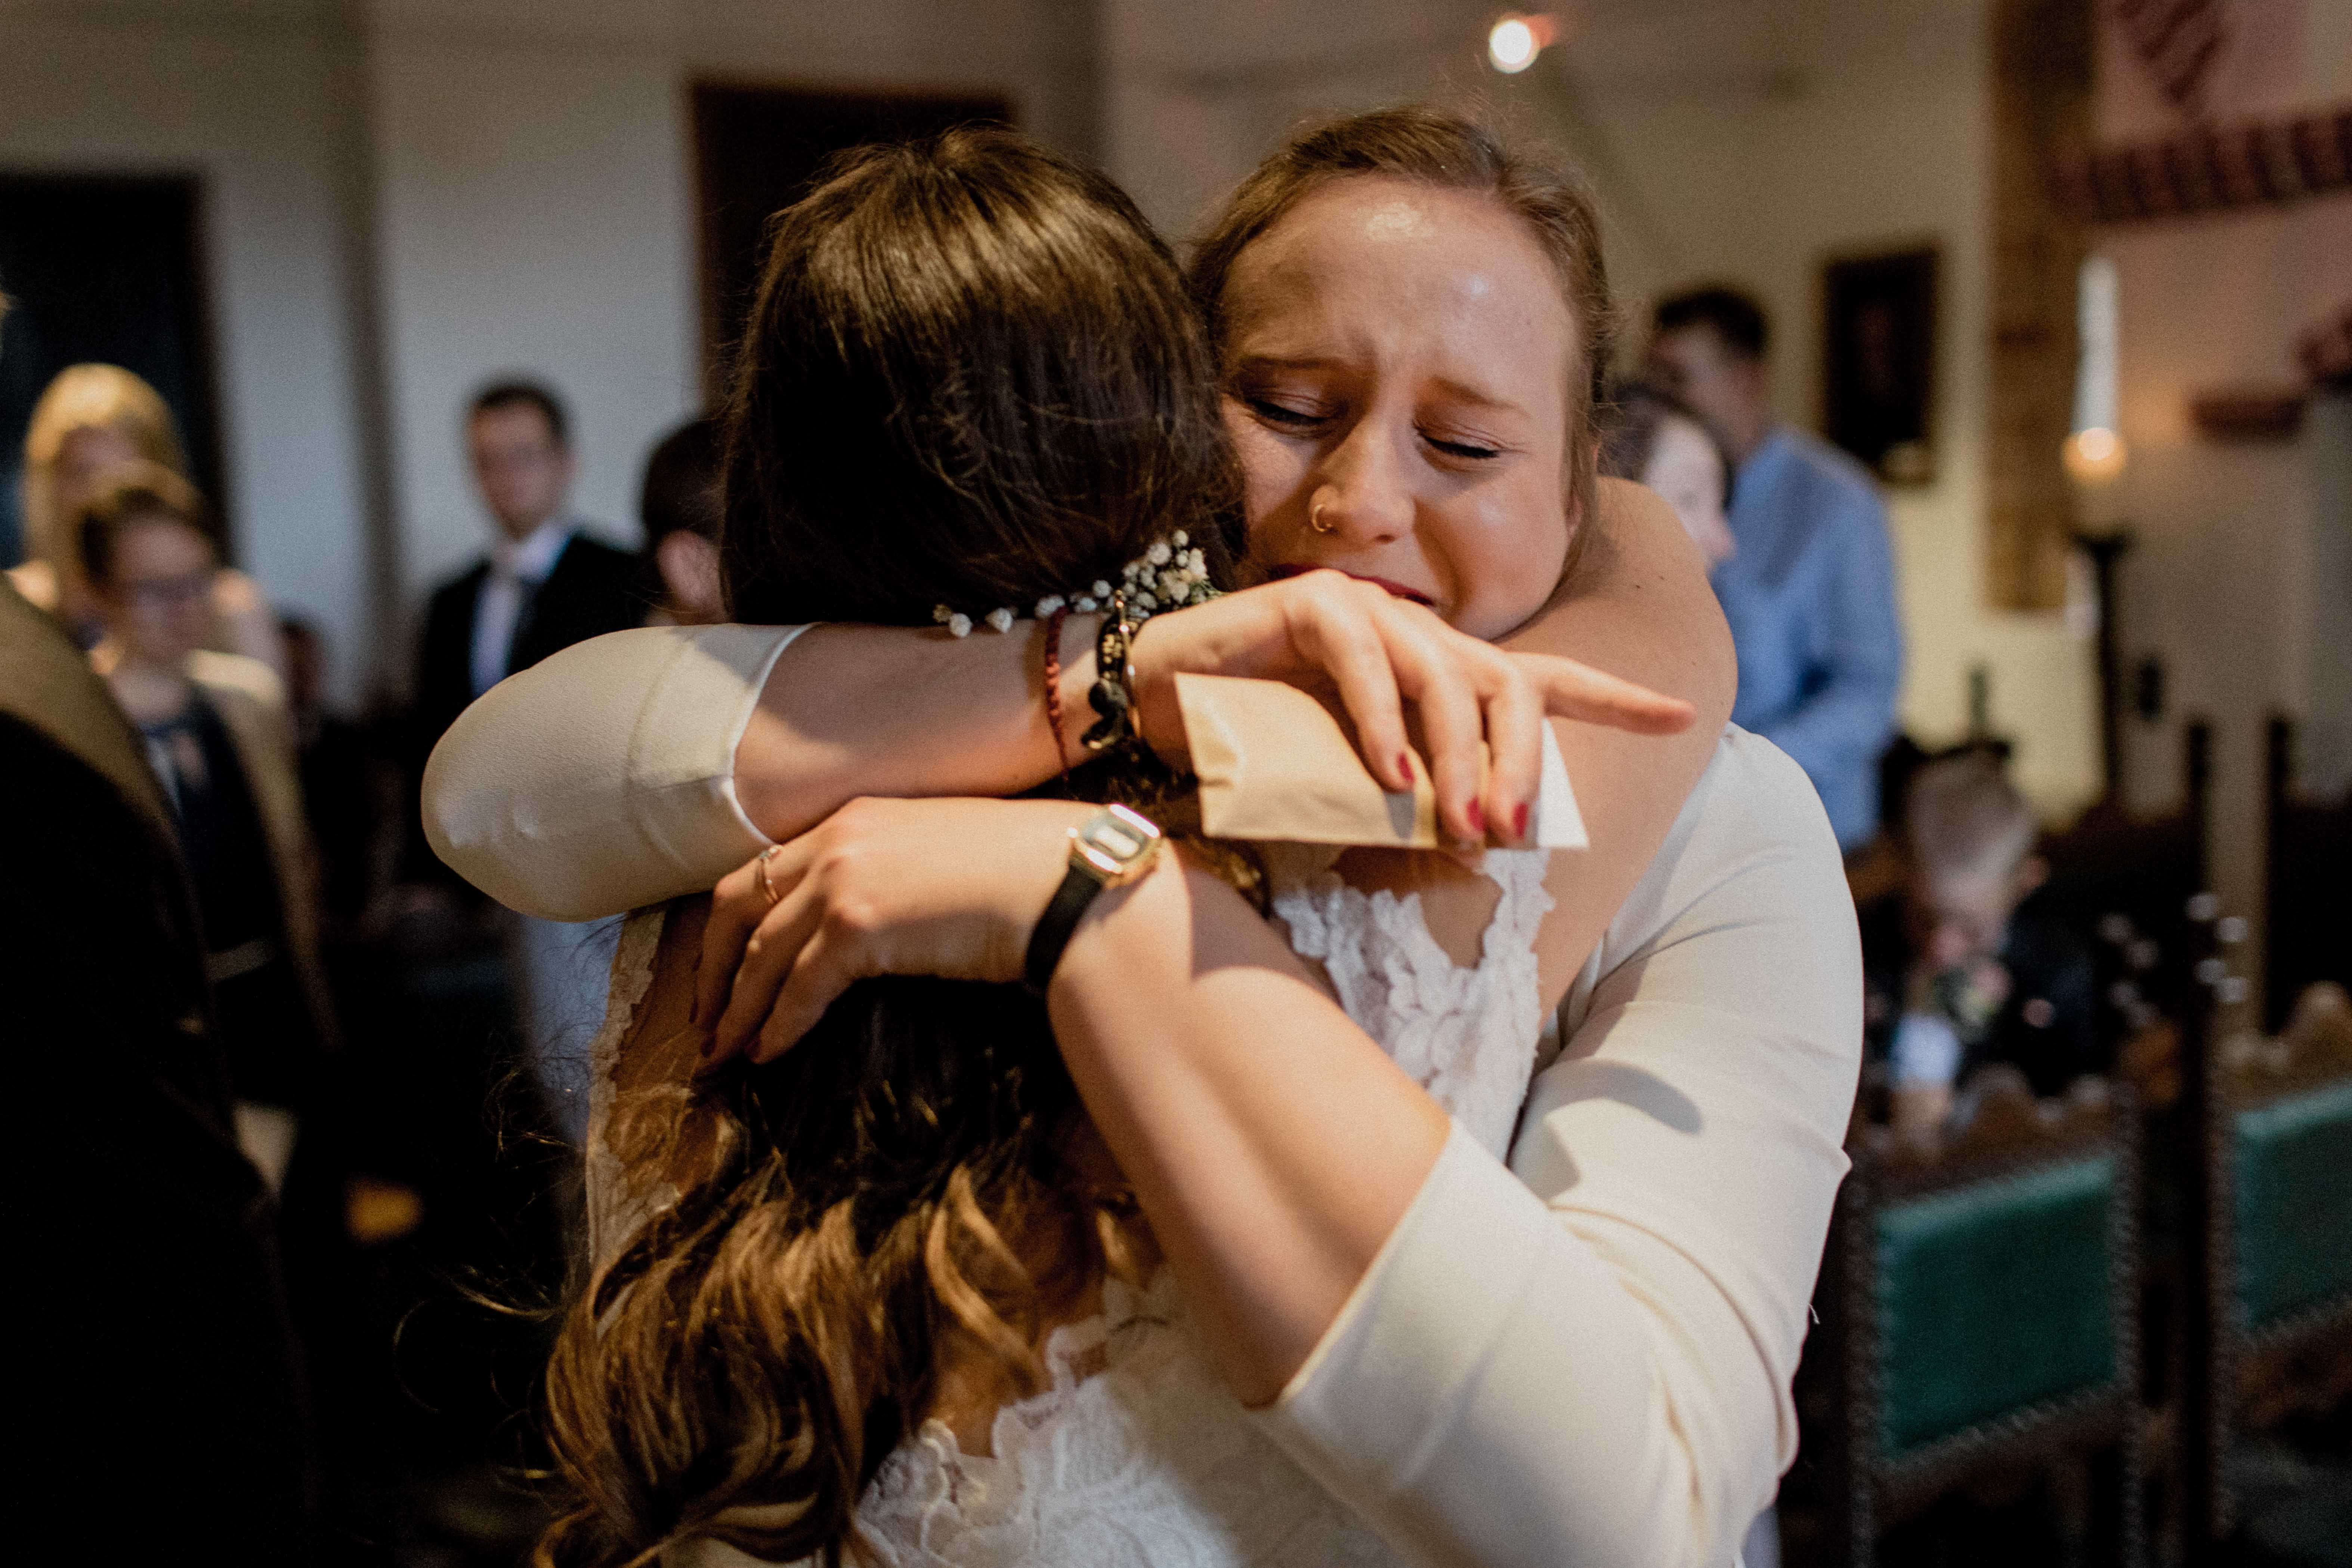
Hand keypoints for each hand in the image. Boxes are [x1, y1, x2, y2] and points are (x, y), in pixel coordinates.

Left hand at [694, 797, 1095, 1066]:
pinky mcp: (857, 927)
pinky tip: (768, 1053)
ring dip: (736, 1008)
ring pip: (760, 954)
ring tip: (724, 1050)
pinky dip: (777, 1025)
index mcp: (855, 816)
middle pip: (738, 904)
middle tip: (704, 1015)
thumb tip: (874, 926)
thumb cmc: (1023, 873)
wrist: (1064, 882)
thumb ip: (891, 873)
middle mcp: (836, 838)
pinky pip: (796, 988)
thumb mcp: (939, 854)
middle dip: (714, 966)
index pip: (766, 868)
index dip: (736, 922)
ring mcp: (842, 879)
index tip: (725, 963)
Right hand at [1125, 570, 1693, 849]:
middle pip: (1505, 686)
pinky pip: (1366, 660)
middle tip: (1510, 835)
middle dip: (1519, 764)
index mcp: (1438, 669)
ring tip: (1453, 824)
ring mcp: (1368, 611)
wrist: (1155, 704)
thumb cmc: (1257, 745)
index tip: (1684, 715)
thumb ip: (1418, 801)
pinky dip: (1381, 721)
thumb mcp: (1353, 782)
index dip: (1614, 696)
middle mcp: (1416, 632)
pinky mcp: (1312, 605)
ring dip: (1456, 759)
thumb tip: (1479, 848)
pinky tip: (1388, 776)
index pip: (1542, 678)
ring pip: (1444, 676)